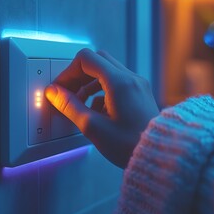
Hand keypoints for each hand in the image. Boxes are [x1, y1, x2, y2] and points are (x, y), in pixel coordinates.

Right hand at [45, 49, 158, 167]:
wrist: (158, 155)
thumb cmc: (130, 145)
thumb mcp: (93, 127)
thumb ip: (70, 106)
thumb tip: (55, 93)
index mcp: (119, 82)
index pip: (86, 59)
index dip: (68, 72)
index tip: (60, 88)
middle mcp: (131, 78)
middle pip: (97, 61)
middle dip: (78, 75)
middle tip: (68, 92)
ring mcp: (137, 84)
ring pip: (106, 71)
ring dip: (89, 82)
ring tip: (79, 102)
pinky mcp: (139, 93)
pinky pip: (116, 82)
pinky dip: (101, 90)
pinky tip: (96, 110)